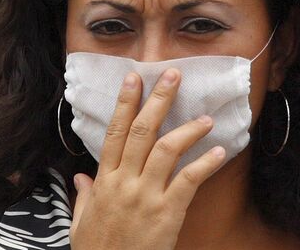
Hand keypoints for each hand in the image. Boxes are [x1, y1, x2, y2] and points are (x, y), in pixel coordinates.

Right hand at [70, 68, 225, 249]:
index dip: (125, 103)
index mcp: (104, 182)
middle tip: (173, 75)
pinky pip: (188, 181)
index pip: (115, 132)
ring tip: (206, 118)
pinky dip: (205, 164)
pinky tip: (218, 151)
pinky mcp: (167, 213)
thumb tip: (82, 178)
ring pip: (166, 150)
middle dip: (158, 100)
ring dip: (188, 130)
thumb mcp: (81, 224)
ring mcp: (146, 197)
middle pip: (142, 131)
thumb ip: (83, 197)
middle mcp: (124, 183)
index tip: (134, 78)